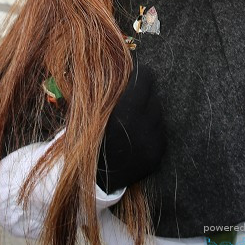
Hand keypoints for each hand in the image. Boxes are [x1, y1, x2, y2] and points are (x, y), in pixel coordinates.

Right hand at [97, 64, 165, 193]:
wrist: (90, 179)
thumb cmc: (84, 139)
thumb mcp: (91, 111)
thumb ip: (109, 90)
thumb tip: (122, 64)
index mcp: (125, 113)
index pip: (146, 79)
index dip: (139, 72)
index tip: (135, 70)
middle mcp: (143, 127)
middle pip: (154, 95)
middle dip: (143, 92)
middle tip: (131, 94)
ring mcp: (153, 143)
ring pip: (158, 113)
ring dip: (148, 110)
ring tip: (132, 116)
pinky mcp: (157, 155)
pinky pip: (160, 131)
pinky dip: (151, 128)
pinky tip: (137, 132)